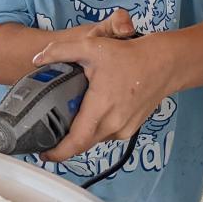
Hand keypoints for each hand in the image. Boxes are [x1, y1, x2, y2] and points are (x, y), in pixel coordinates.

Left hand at [33, 8, 173, 160]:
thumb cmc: (130, 56)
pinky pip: (107, 134)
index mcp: (101, 108)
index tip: (44, 154)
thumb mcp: (91, 47)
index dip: (58, 153)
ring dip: (81, 135)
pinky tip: (91, 114)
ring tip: (67, 122)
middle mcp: (113, 124)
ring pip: (94, 139)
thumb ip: (60, 51)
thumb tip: (37, 59)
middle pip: (82, 144)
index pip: (76, 142)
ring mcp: (124, 129)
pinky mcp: (130, 128)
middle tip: (48, 136)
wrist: (165, 64)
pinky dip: (95, 129)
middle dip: (64, 144)